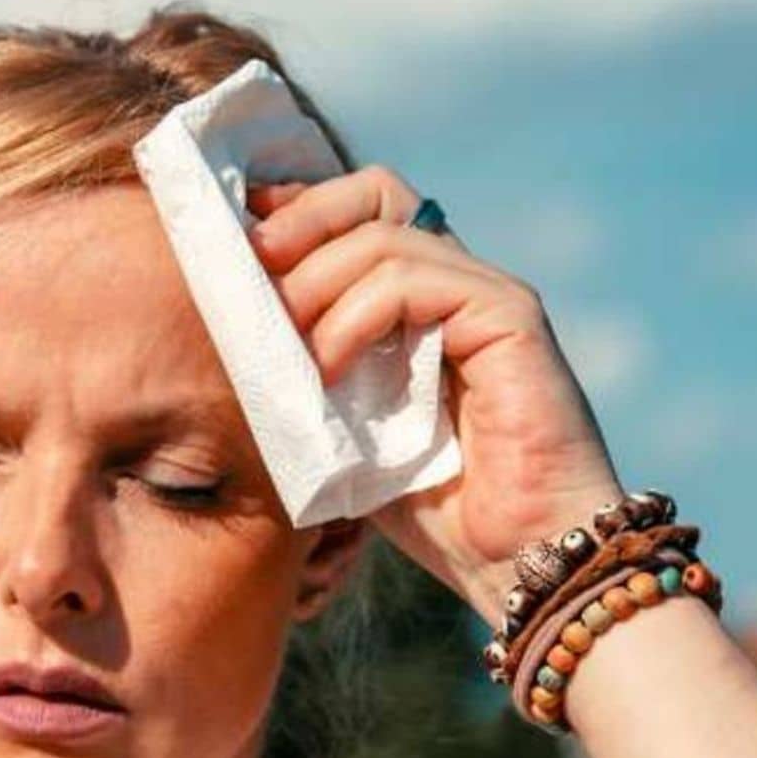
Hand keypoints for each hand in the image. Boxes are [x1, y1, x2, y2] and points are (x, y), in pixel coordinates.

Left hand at [246, 168, 626, 631]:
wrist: (520, 563)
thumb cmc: (445, 514)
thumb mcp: (351, 436)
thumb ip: (313, 380)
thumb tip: (237, 339)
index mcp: (426, 304)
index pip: (362, 213)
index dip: (298, 212)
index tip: (239, 238)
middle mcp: (461, 285)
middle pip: (376, 193)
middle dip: (301, 220)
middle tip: (251, 267)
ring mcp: (489, 296)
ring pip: (383, 234)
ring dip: (316, 283)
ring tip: (288, 348)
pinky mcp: (509, 319)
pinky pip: (414, 279)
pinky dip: (355, 316)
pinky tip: (330, 369)